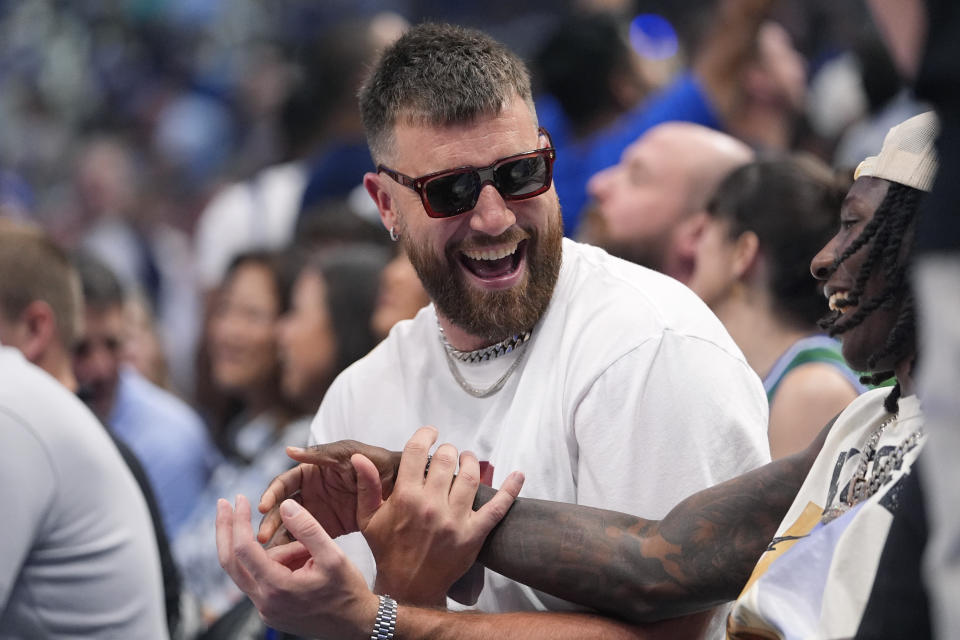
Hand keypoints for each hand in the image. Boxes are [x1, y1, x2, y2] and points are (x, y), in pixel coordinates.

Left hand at [216, 494, 378, 639]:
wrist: (357, 624)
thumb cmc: (347, 592)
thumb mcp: (333, 555)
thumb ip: (307, 528)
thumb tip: (285, 505)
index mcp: (277, 588)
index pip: (243, 549)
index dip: (238, 521)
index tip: (239, 499)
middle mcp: (265, 603)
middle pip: (230, 562)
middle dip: (226, 530)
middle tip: (223, 504)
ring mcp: (266, 610)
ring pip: (251, 569)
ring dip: (271, 551)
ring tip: (308, 553)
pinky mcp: (271, 611)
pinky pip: (263, 579)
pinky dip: (275, 564)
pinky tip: (302, 562)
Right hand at [257, 439, 400, 543]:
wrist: (401, 485)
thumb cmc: (374, 462)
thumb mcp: (347, 455)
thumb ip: (319, 455)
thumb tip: (288, 450)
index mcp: (310, 473)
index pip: (282, 485)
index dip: (270, 495)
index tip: (262, 508)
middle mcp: (309, 492)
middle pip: (281, 508)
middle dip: (270, 522)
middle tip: (262, 539)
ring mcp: (317, 511)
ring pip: (291, 526)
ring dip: (279, 539)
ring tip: (270, 555)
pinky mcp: (328, 528)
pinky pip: (308, 539)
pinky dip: (297, 549)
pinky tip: (288, 562)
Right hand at [352, 426, 523, 605]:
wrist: (408, 587)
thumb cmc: (387, 549)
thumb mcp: (368, 519)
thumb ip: (366, 486)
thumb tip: (359, 457)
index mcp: (405, 497)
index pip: (418, 452)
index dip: (426, 436)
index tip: (431, 434)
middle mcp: (431, 505)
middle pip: (448, 460)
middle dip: (448, 451)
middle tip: (447, 455)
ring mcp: (455, 520)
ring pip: (471, 477)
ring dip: (471, 462)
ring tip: (467, 461)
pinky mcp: (474, 534)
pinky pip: (497, 507)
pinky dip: (511, 489)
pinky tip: (519, 475)